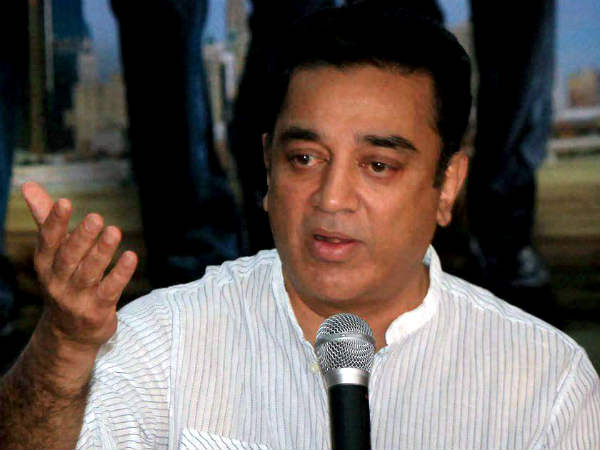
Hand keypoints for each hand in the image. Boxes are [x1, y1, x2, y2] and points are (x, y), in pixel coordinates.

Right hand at [22, 181, 137, 351]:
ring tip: (114, 231)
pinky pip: (110, 291)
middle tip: (96, 217)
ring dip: (102, 252)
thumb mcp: (52, 252)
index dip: (55, 222)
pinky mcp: (97, 310)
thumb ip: (45, 218)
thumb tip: (28, 184)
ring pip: (90, 273)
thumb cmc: (64, 280)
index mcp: (45, 263)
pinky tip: (131, 257)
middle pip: (69, 257)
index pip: (48, 241)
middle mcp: (58, 281)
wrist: (68, 333)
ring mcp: (77, 298)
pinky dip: (120, 274)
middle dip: (82, 237)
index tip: (64, 201)